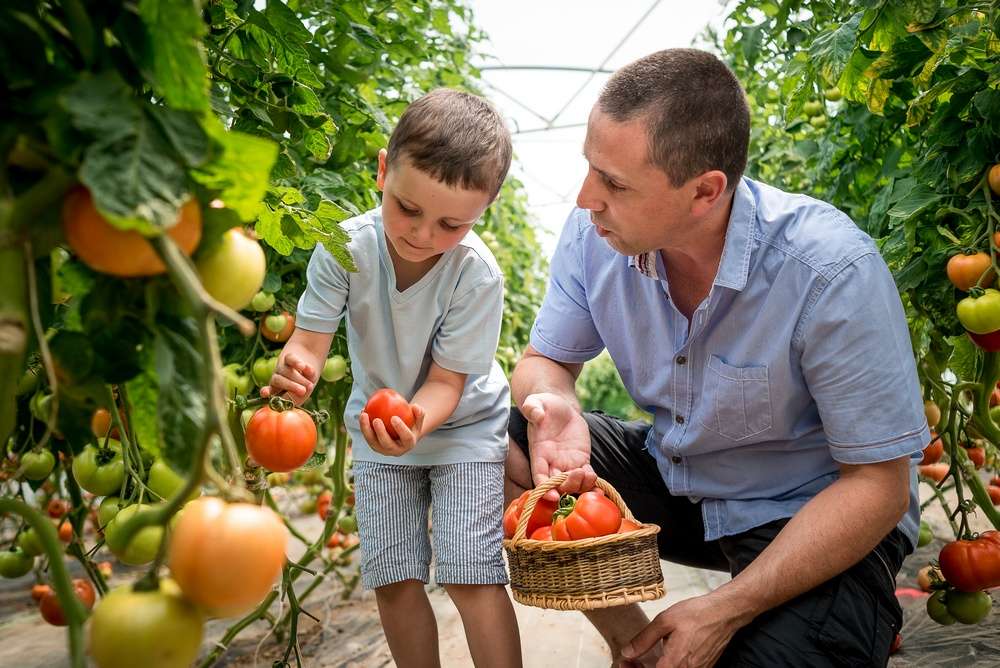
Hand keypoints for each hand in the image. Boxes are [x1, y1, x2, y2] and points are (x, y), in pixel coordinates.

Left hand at [261, 354, 316, 403]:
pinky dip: (297, 363)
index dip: (267, 391)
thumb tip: (302, 392)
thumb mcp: (305, 390)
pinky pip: (291, 359)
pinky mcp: (289, 356)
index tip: (264, 392)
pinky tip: (303, 366)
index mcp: (278, 390)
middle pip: (277, 381)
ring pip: (286, 372)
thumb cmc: (307, 381)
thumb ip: (302, 394)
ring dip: (300, 379)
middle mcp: (277, 378)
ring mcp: (283, 367)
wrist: (310, 359)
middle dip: (290, 386)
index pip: (270, 391)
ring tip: (310, 385)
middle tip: (303, 391)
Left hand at [359, 403, 425, 456]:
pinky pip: (368, 436)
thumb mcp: (418, 417)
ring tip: (364, 414)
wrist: (403, 433)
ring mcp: (384, 450)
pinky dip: (364, 425)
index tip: (394, 417)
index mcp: (409, 444)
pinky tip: (363, 411)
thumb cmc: (412, 422)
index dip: (400, 429)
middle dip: (381, 433)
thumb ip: (419, 412)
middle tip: (376, 420)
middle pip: (387, 444)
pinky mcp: (375, 446)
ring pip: (373, 441)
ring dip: (366, 429)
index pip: (406, 438)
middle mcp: (396, 450)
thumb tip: (414, 406)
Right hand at [521, 392, 595, 499]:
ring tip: (588, 475)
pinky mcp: (581, 460)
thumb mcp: (536, 402)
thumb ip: (532, 408)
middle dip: (566, 487)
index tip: (552, 495)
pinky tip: (597, 483)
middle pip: (557, 485)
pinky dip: (591, 482)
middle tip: (576, 474)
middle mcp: (552, 462)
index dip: (544, 488)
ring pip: (573, 483)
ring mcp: (567, 463)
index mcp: (539, 453)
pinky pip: (586, 476)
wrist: (560, 407)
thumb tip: (536, 414)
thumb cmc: (544, 405)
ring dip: (581, 485)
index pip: (539, 475)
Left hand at [621, 592, 746, 667]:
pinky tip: (663, 657)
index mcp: (674, 663)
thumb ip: (644, 639)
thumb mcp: (665, 621)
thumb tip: (628, 652)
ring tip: (644, 659)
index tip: (625, 662)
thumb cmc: (696, 614)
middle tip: (632, 661)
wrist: (723, 613)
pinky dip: (670, 667)